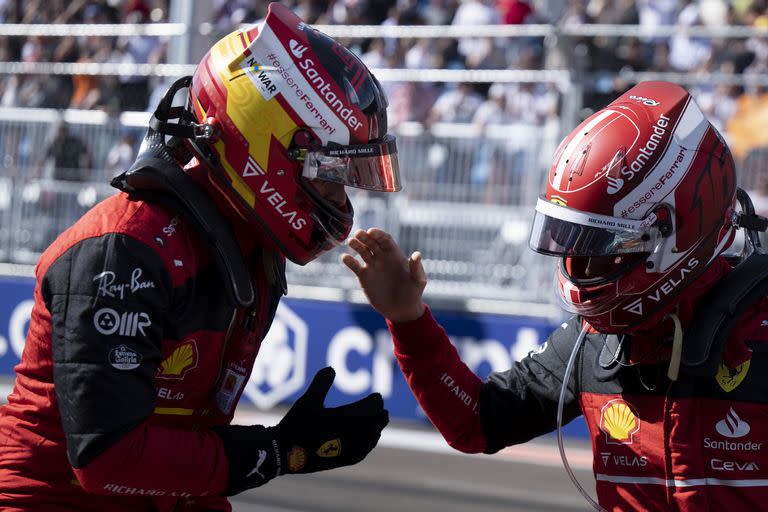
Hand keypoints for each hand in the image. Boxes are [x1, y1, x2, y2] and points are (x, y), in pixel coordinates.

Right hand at [214, 367, 388, 494]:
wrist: (285, 453)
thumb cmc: (296, 424)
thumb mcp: (307, 400)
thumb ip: (321, 382)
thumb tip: (332, 368)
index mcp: (347, 418)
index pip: (373, 407)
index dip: (376, 400)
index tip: (377, 396)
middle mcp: (353, 435)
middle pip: (377, 422)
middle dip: (379, 413)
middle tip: (380, 406)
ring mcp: (351, 450)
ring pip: (373, 437)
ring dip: (376, 427)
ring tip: (378, 420)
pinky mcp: (346, 460)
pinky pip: (365, 450)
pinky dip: (370, 442)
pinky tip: (368, 439)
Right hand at [342, 228, 426, 322]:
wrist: (401, 310)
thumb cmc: (413, 294)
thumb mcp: (418, 281)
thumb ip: (416, 268)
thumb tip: (417, 254)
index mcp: (395, 255)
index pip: (385, 240)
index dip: (378, 234)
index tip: (371, 232)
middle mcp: (382, 258)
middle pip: (372, 242)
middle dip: (365, 237)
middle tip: (358, 233)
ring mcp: (372, 266)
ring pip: (362, 251)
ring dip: (356, 245)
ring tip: (350, 242)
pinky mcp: (364, 276)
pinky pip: (355, 266)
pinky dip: (349, 261)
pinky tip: (345, 257)